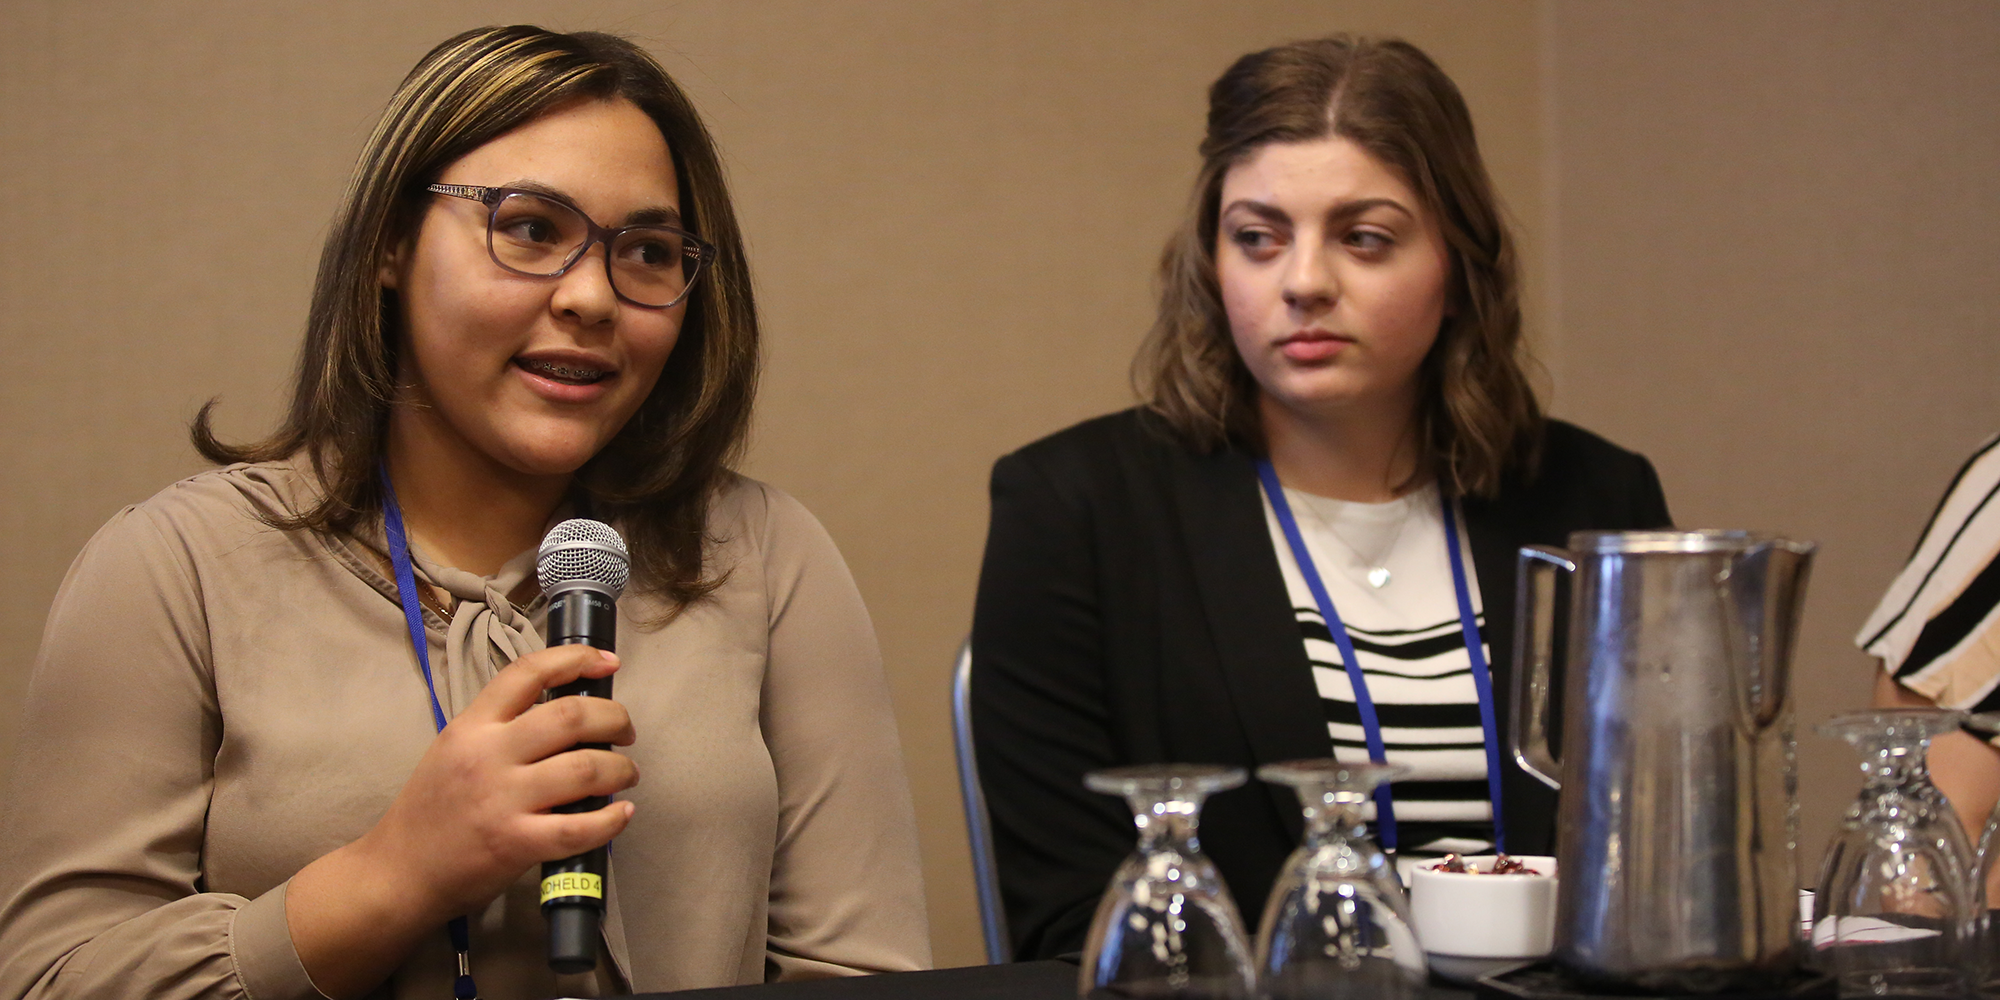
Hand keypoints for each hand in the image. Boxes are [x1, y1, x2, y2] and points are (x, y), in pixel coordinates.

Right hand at [367, 643, 637, 916]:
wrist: (397, 873)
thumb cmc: (430, 812)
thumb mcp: (452, 750)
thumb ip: (498, 728)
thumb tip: (565, 714)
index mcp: (471, 726)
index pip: (527, 673)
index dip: (576, 659)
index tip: (606, 662)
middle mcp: (487, 755)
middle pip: (571, 716)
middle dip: (614, 719)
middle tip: (625, 732)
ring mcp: (502, 799)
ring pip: (585, 768)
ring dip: (620, 769)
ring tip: (625, 775)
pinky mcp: (515, 843)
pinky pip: (580, 827)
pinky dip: (611, 819)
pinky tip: (620, 814)